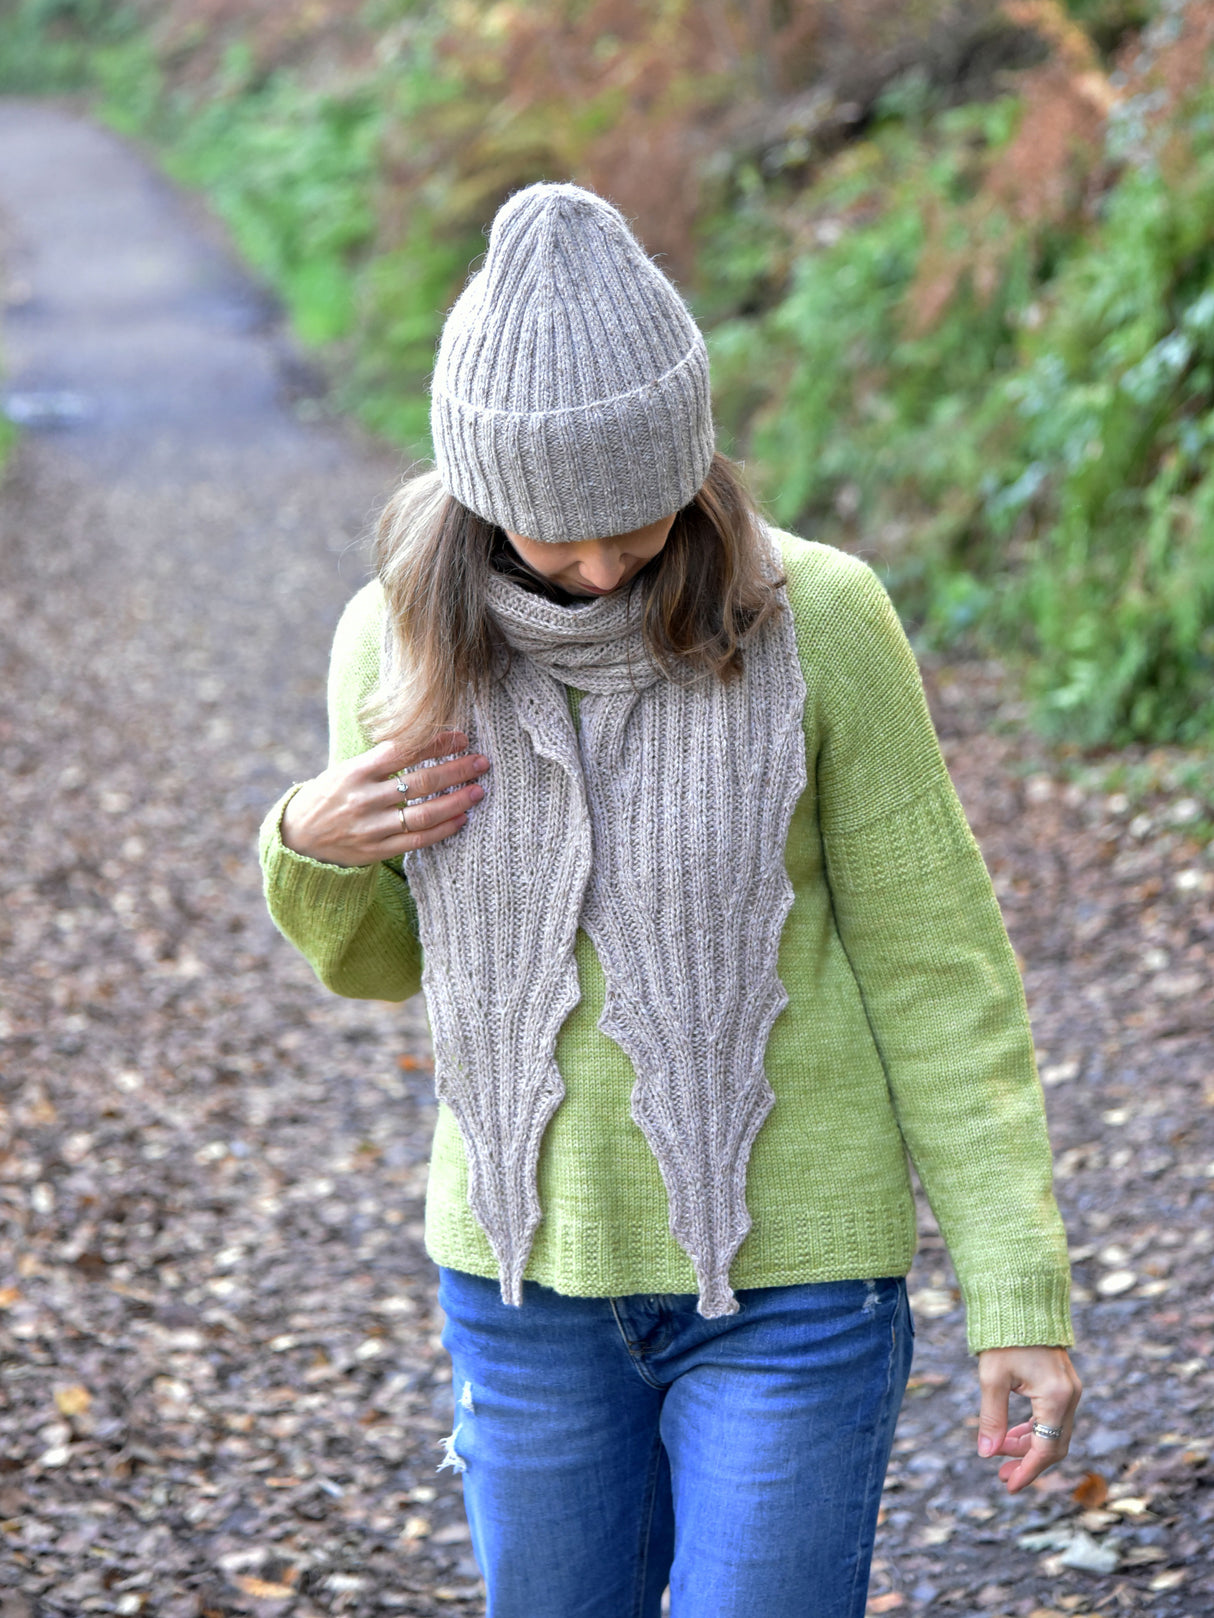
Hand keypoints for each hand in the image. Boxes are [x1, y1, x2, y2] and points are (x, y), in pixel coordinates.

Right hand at [280, 731, 489, 866]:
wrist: (298, 837)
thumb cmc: (330, 795)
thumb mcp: (346, 769)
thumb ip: (380, 759)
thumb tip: (426, 739)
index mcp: (355, 772)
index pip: (403, 751)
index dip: (435, 743)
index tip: (461, 737)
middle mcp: (363, 799)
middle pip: (420, 782)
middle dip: (456, 770)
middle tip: (482, 762)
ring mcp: (370, 827)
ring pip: (423, 814)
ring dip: (456, 802)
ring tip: (478, 791)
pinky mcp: (376, 850)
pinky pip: (418, 840)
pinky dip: (443, 829)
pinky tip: (461, 818)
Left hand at [976, 1345, 1081, 1492]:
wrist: (1020, 1303)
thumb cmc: (1004, 1338)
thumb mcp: (992, 1379)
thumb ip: (992, 1419)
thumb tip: (985, 1453)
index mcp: (1056, 1397)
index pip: (1046, 1448)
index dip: (1027, 1471)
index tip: (1008, 1486)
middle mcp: (1070, 1396)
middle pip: (1053, 1444)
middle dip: (1027, 1462)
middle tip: (1001, 1476)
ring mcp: (1070, 1390)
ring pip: (1053, 1432)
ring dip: (1028, 1446)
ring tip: (1000, 1455)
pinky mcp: (1064, 1384)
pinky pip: (1051, 1417)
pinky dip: (1033, 1429)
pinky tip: (1012, 1435)